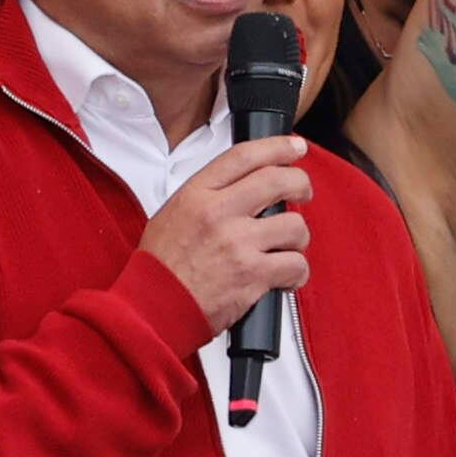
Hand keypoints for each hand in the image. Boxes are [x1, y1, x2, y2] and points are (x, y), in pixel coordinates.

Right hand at [133, 137, 309, 337]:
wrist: (152, 309)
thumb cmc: (160, 268)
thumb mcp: (172, 215)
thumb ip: (207, 197)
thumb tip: (243, 187)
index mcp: (197, 194)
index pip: (244, 155)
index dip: (277, 147)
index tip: (295, 147)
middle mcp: (219, 213)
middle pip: (278, 180)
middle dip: (300, 183)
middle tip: (303, 192)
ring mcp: (238, 243)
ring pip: (294, 225)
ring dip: (297, 238)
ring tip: (285, 248)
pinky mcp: (252, 275)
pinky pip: (295, 265)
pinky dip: (296, 273)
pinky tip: (285, 277)